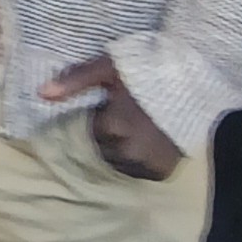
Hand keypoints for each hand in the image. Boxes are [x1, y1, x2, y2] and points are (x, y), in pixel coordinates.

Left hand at [40, 54, 184, 179]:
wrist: (200, 87)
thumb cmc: (151, 72)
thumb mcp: (110, 68)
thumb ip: (76, 80)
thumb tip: (41, 94)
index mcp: (111, 127)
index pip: (87, 129)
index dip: (98, 117)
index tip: (111, 105)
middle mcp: (126, 151)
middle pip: (101, 147)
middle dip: (108, 134)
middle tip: (128, 115)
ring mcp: (145, 165)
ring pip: (117, 161)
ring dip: (121, 149)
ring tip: (139, 128)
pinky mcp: (161, 173)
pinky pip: (137, 171)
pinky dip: (138, 161)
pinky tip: (149, 142)